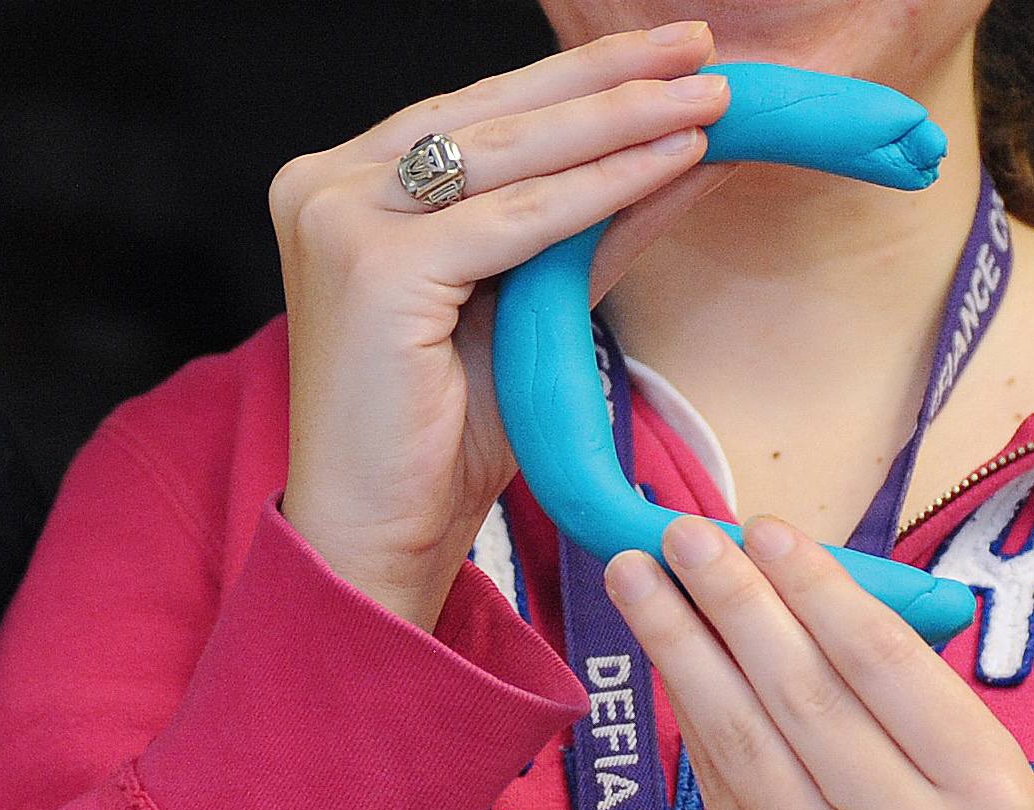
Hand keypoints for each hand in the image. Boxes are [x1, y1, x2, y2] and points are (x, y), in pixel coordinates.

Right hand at [270, 24, 733, 628]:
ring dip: (621, 122)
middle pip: (493, 115)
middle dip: (609, 79)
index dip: (576, 79)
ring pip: (511, 156)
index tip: (669, 56)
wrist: (372, 537)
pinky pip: (518, 220)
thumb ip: (586, 227)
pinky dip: (603, 189)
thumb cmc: (436, 439)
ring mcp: (338, 222)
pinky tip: (672, 161)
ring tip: (710, 97)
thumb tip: (682, 148)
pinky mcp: (371, 269)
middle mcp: (323, 187)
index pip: (476, 113)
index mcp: (341, 186)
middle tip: (703, 48)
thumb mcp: (523, 306)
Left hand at [607, 516, 1033, 809]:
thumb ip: (903, 697)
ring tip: (638, 575)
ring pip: (743, 740)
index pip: (887, 669)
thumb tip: (790, 583)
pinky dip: (688, 717)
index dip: (817, 591)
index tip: (764, 530)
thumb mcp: (980, 782)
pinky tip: (662, 659)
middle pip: (803, 696)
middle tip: (682, 532)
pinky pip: (722, 792)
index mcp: (991, 796)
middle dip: (733, 603)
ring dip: (680, 647)